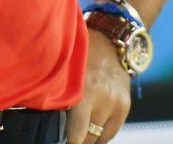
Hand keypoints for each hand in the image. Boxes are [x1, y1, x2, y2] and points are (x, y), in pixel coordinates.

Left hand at [67, 29, 131, 143]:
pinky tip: (92, 130)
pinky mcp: (125, 105)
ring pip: (100, 137)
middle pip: (88, 137)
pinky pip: (111, 131)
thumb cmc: (80, 52)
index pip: (77, 134)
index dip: (68, 140)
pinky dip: (101, 134)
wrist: (110, 38)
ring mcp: (116, 104)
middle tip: (68, 133)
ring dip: (89, 137)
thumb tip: (48, 117)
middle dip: (77, 138)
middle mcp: (104, 100)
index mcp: (86, 92)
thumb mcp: (67, 70)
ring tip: (80, 132)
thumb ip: (60, 94)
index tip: (61, 139)